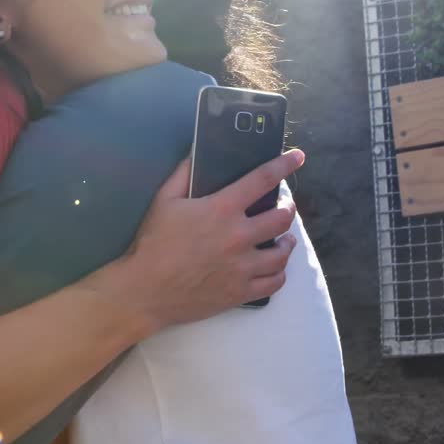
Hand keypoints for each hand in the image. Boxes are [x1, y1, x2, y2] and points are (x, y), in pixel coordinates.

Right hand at [114, 148, 303, 332]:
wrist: (145, 291)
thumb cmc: (153, 243)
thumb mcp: (164, 200)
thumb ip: (183, 173)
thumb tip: (196, 152)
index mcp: (222, 209)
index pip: (263, 179)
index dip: (284, 165)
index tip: (298, 157)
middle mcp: (239, 236)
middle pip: (282, 217)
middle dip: (288, 207)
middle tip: (284, 205)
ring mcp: (243, 266)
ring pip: (283, 252)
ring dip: (287, 241)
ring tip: (283, 238)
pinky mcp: (241, 291)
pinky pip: (275, 281)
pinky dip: (279, 272)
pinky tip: (274, 266)